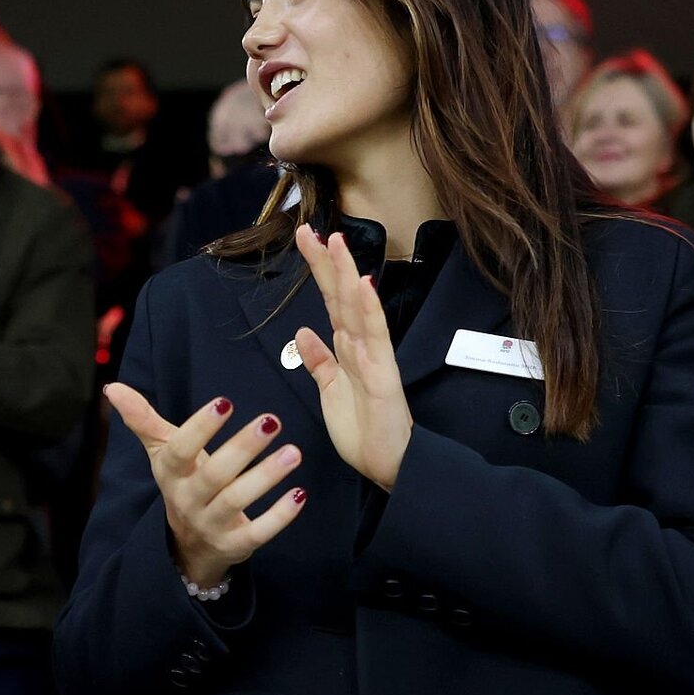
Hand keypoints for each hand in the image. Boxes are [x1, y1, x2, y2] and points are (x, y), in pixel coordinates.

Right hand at [102, 384, 307, 587]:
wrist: (188, 545)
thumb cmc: (183, 483)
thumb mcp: (163, 453)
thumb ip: (144, 420)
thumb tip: (112, 387)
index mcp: (171, 473)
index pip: (180, 450)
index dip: (199, 428)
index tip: (225, 401)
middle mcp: (187, 500)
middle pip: (213, 475)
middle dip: (242, 448)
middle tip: (272, 420)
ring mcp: (210, 525)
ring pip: (236, 501)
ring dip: (266, 477)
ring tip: (294, 452)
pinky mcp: (235, 545)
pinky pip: (257, 533)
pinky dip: (279, 516)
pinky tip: (300, 494)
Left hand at [294, 224, 413, 489]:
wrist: (390, 465)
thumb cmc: (364, 431)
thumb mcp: (330, 392)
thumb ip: (319, 361)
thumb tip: (304, 331)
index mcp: (346, 349)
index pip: (330, 301)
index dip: (318, 270)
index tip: (305, 238)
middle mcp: (361, 346)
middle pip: (341, 296)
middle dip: (327, 262)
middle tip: (310, 230)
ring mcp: (374, 357)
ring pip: (357, 309)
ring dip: (347, 275)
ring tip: (337, 244)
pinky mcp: (384, 375)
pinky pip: (376, 338)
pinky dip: (370, 311)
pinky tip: (364, 286)